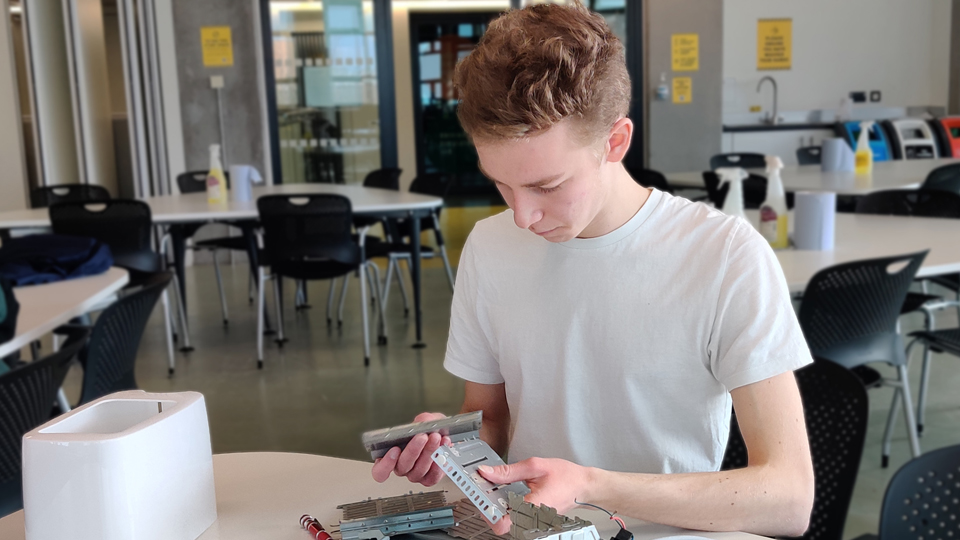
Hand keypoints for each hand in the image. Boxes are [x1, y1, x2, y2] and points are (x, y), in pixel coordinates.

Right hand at [370, 412, 451, 485]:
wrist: (445, 437)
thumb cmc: (429, 430)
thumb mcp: (425, 421)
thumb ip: (422, 420)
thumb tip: (422, 422)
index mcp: (391, 456)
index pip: (379, 471)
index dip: (385, 464)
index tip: (394, 449)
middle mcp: (402, 468)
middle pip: (402, 466)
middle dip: (413, 450)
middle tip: (422, 436)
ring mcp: (415, 475)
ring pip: (419, 470)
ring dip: (428, 452)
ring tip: (436, 437)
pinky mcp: (430, 478)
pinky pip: (433, 475)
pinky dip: (439, 461)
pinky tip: (443, 446)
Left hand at [478, 457, 594, 534]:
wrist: (584, 486)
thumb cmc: (567, 477)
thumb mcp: (535, 466)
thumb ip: (508, 471)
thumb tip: (488, 473)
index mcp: (533, 506)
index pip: (503, 524)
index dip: (488, 513)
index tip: (482, 499)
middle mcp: (533, 519)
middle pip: (502, 524)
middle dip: (491, 508)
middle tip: (486, 491)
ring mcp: (535, 522)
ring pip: (508, 522)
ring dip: (499, 508)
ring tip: (497, 491)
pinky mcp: (535, 520)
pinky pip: (516, 519)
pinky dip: (508, 507)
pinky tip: (508, 495)